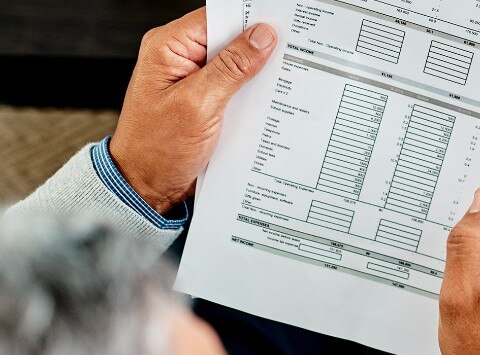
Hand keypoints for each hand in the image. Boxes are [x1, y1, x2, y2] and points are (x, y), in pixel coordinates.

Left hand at [110, 8, 277, 212]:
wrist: (147, 186)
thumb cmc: (156, 149)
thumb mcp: (198, 105)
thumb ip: (231, 68)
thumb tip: (261, 37)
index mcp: (168, 47)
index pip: (217, 16)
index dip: (250, 19)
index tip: (282, 25)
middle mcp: (179, 57)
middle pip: (229, 37)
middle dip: (258, 47)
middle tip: (288, 56)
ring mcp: (193, 78)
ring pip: (236, 61)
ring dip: (257, 72)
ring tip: (277, 82)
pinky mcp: (205, 98)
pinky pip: (235, 83)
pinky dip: (252, 91)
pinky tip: (266, 100)